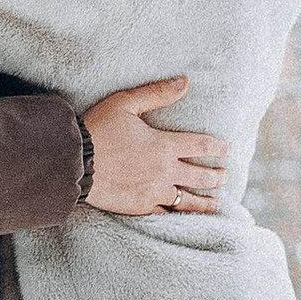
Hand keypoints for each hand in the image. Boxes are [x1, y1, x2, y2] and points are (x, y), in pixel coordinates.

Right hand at [80, 77, 225, 218]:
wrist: (73, 163)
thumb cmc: (97, 129)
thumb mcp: (125, 103)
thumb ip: (156, 93)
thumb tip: (184, 82)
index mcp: (164, 145)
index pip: (200, 146)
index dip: (217, 148)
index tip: (227, 150)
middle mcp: (164, 171)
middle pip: (200, 176)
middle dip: (216, 176)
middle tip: (225, 175)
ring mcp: (153, 192)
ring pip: (187, 200)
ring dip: (205, 201)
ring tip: (216, 203)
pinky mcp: (140, 207)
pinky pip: (166, 213)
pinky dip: (179, 215)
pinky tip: (185, 217)